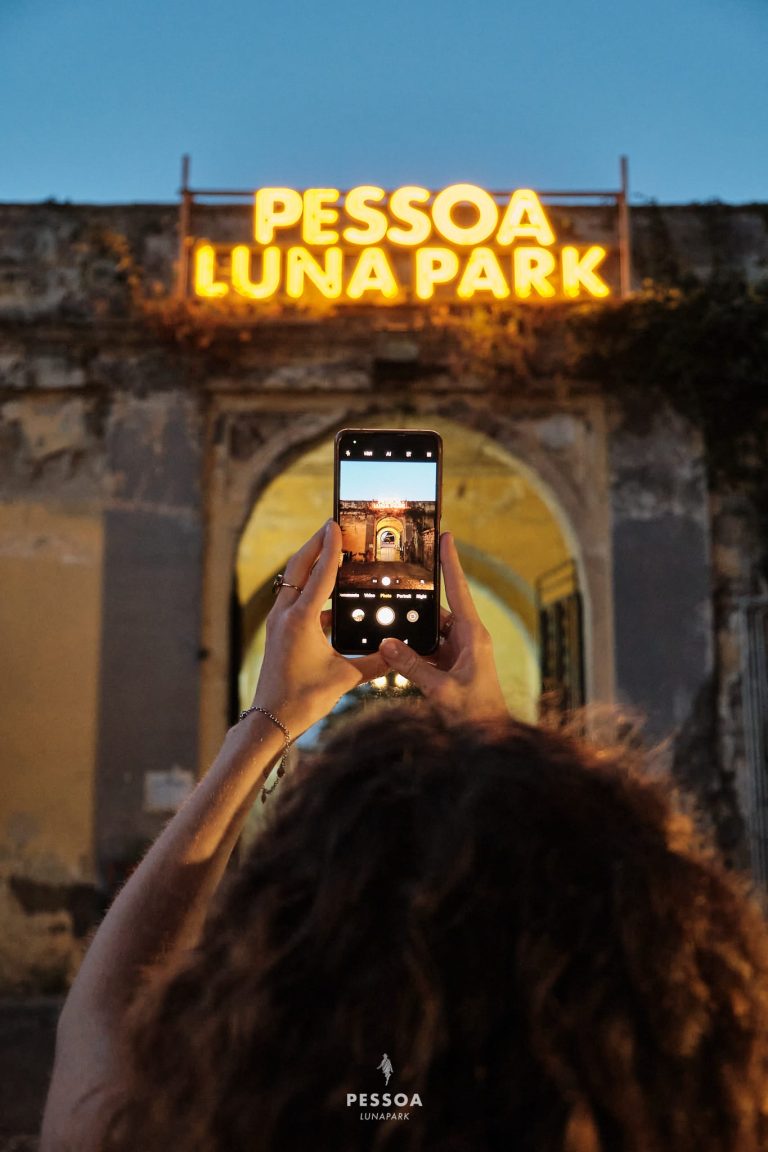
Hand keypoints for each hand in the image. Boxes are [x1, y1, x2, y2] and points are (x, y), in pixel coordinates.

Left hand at [251, 520, 385, 737]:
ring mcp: (278, 622)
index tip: (336, 525)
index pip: (320, 574)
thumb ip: (375, 662)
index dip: (331, 548)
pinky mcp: (279, 631)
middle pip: (298, 567)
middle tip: (331, 527)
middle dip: (315, 545)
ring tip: (331, 554)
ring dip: (310, 565)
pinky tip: (329, 596)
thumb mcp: (345, 677)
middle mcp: (285, 615)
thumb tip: (400, 653)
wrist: (271, 719)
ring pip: (293, 582)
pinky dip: (309, 589)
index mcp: (301, 619)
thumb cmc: (304, 698)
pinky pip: (294, 600)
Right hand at [379, 531, 508, 725]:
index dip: (451, 562)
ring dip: (412, 634)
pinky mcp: (452, 667)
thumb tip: (388, 644)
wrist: (489, 740)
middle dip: (416, 605)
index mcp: (474, 636)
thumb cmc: (476, 716)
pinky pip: (428, 651)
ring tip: (388, 629)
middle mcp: (469, 639)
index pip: (460, 590)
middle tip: (395, 589)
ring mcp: (461, 653)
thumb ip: (412, 667)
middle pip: (438, 611)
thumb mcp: (441, 690)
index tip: (446, 537)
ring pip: (430, 632)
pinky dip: (413, 652)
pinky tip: (395, 654)